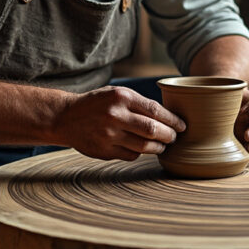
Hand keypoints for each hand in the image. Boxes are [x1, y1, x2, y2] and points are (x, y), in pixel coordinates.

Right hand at [55, 86, 184, 161]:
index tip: (182, 125)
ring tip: (163, 145)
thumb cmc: (97, 104)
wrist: (65, 117)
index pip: (156, 110)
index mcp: (122, 97)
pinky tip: (142, 148)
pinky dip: (141, 152)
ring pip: (144, 146)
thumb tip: (169, 117)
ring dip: (158, 147)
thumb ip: (140, 103)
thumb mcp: (117, 94)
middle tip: (175, 137)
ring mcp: (109, 135)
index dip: (173, 120)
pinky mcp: (104, 151)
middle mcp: (115, 115)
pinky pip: (131, 155)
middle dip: (170, 135)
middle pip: (153, 130)